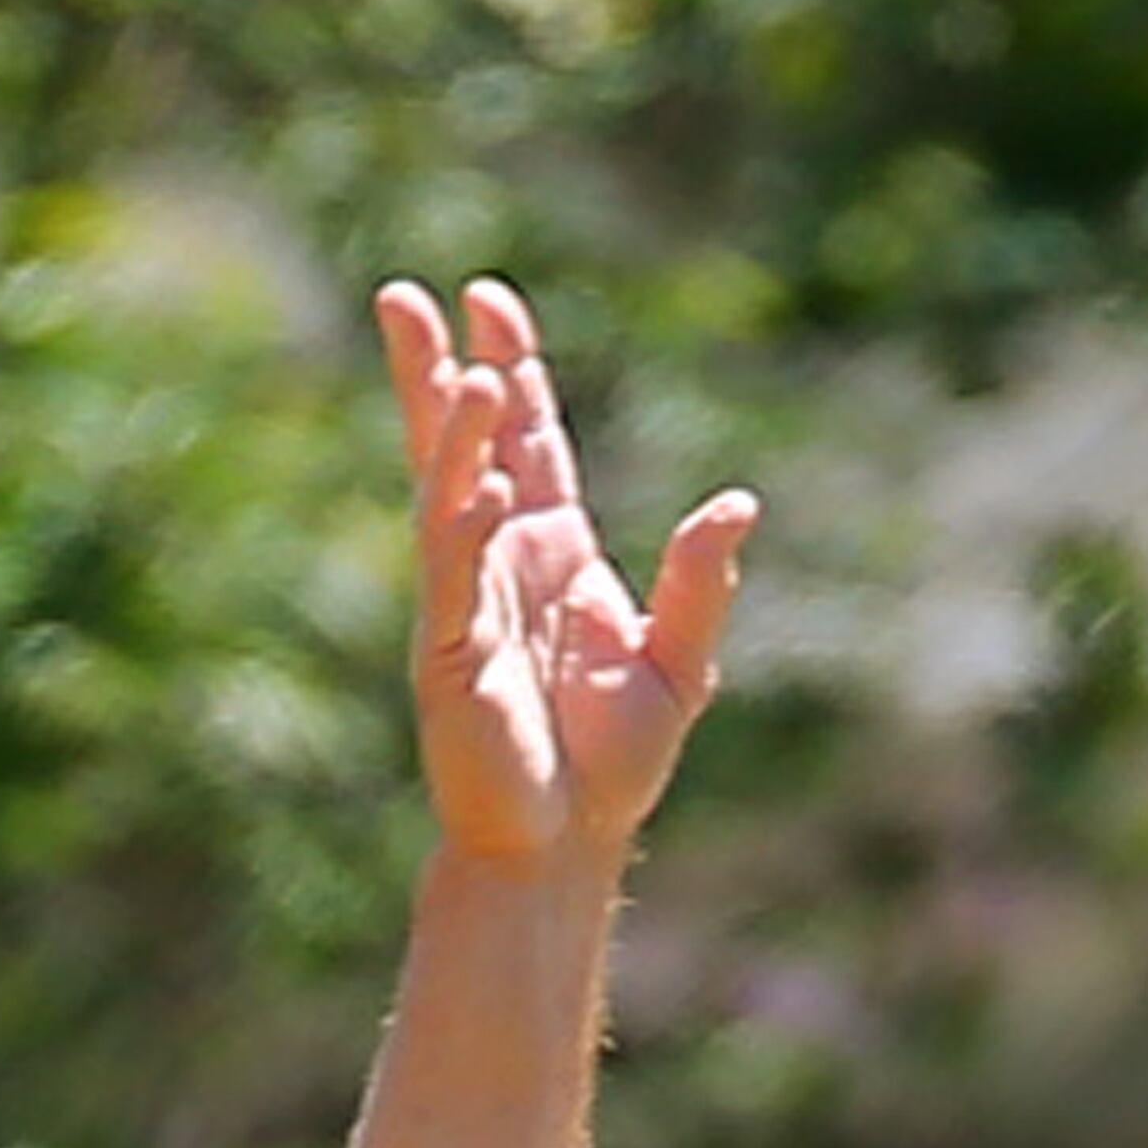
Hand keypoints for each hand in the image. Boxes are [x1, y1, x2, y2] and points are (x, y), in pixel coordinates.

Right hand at [376, 273, 756, 873]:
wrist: (564, 850)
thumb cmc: (611, 767)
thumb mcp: (679, 665)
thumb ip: (704, 582)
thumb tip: (740, 503)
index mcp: (553, 555)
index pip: (531, 444)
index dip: (513, 370)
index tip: (489, 301)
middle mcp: (500, 564)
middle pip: (462, 447)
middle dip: (436, 372)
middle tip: (406, 297)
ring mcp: (466, 604)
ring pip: (447, 497)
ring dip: (452, 436)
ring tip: (466, 372)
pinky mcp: (451, 655)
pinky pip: (453, 576)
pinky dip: (466, 528)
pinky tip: (483, 484)